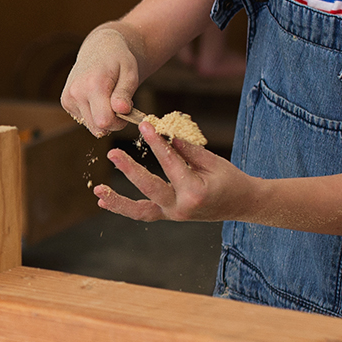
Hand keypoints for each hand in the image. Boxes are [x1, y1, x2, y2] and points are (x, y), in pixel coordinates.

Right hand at [61, 25, 141, 135]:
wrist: (99, 48)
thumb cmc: (119, 60)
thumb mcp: (130, 73)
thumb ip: (125, 93)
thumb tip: (121, 110)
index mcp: (93, 84)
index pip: (105, 121)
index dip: (120, 122)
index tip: (126, 109)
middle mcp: (76, 92)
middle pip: (97, 128)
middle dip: (113, 122)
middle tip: (119, 104)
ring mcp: (68, 98)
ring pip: (91, 126)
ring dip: (104, 118)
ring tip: (109, 99)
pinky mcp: (65, 102)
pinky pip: (84, 120)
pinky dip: (94, 114)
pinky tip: (98, 99)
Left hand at [95, 122, 259, 222]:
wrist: (242, 204)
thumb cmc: (230, 179)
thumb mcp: (213, 160)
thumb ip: (186, 149)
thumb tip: (163, 134)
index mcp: (195, 191)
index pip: (171, 164)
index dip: (156, 143)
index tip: (144, 125)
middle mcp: (182, 207)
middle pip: (150, 188)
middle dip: (130, 170)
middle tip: (112, 153)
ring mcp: (174, 215)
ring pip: (141, 211)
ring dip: (118, 201)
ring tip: (98, 191)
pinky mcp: (169, 216)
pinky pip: (144, 213)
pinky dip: (124, 208)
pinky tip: (104, 200)